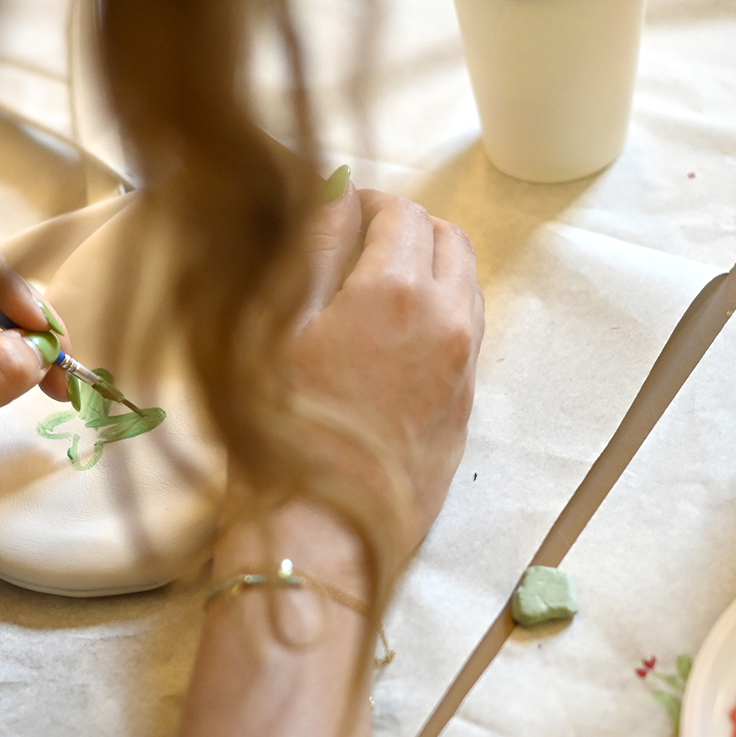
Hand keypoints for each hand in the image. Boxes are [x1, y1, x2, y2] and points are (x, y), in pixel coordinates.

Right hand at [268, 183, 484, 576]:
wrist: (317, 538)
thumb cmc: (278, 437)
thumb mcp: (272, 329)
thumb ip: (308, 252)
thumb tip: (329, 198)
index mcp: (396, 292)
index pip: (398, 211)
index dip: (362, 201)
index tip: (333, 209)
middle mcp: (445, 323)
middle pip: (445, 240)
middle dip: (403, 228)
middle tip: (354, 241)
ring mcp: (461, 370)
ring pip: (464, 286)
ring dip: (426, 269)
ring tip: (371, 287)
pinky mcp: (463, 410)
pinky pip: (463, 335)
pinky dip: (435, 314)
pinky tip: (385, 338)